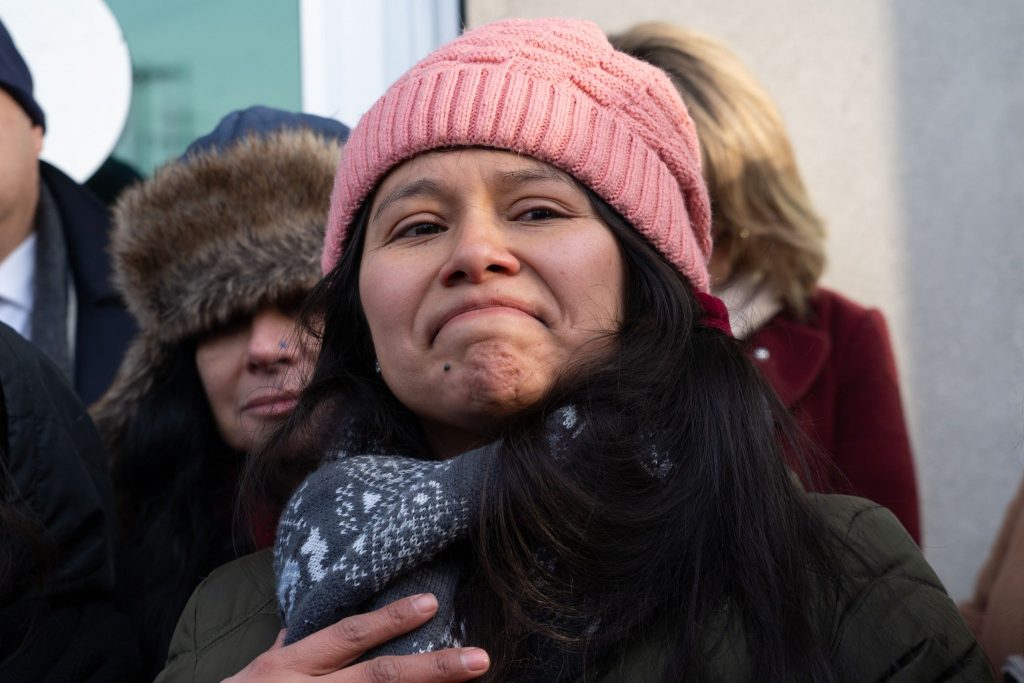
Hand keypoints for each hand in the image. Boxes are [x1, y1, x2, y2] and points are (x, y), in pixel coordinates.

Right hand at [226, 593, 489, 681]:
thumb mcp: (253, 675)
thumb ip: (285, 649)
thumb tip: (301, 621)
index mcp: (288, 668)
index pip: (348, 636)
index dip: (390, 619)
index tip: (431, 603)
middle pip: (378, 680)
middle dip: (432, 669)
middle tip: (480, 658)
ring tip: (471, 682)